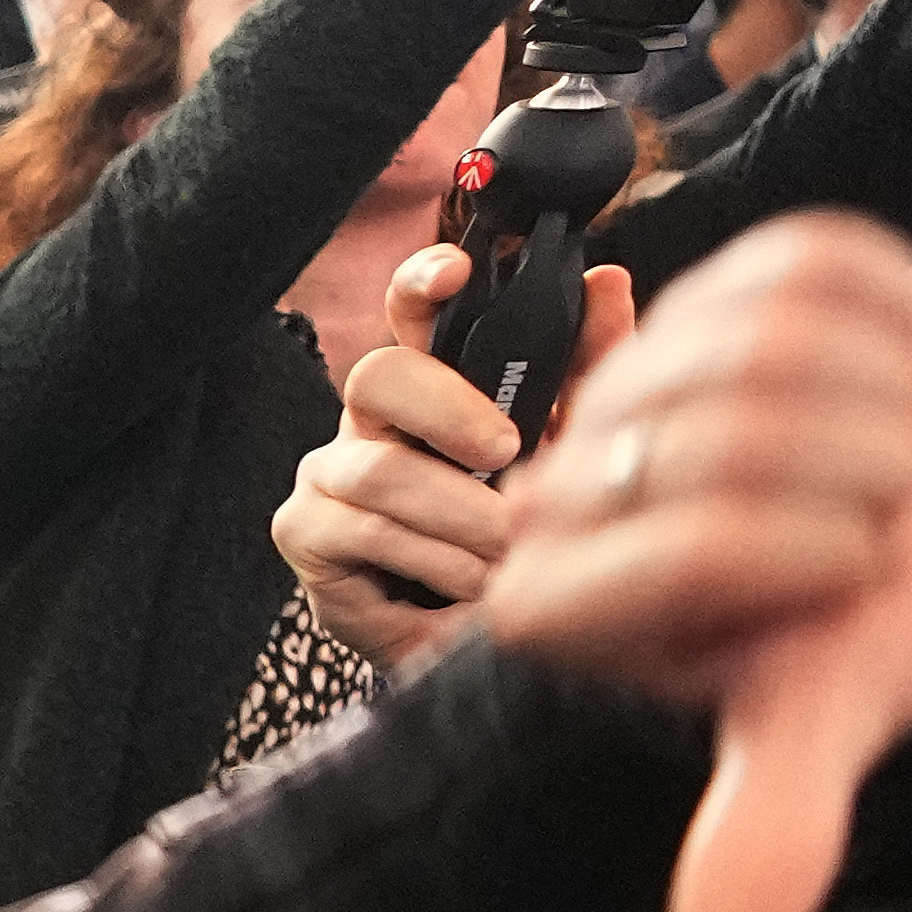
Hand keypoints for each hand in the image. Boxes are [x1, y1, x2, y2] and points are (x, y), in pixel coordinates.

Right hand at [276, 240, 637, 669]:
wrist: (480, 639)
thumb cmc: (520, 540)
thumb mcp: (570, 456)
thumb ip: (589, 372)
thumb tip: (607, 282)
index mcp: (433, 388)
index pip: (410, 314)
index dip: (423, 284)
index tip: (459, 271)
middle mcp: (368, 420)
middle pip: (377, 376)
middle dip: (449, 410)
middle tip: (507, 451)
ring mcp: (327, 474)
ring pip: (382, 471)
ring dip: (461, 519)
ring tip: (505, 557)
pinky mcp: (305, 533)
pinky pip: (364, 530)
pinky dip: (430, 560)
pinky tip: (464, 585)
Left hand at [476, 215, 911, 911]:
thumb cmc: (867, 623)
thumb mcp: (823, 715)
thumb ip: (767, 814)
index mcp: (556, 606)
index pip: (698, 540)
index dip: (820, 554)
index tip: (848, 578)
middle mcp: (557, 494)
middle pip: (737, 434)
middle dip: (853, 478)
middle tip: (869, 512)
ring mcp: (622, 382)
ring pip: (772, 339)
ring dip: (873, 395)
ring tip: (866, 445)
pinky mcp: (708, 283)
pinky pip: (823, 266)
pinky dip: (887, 312)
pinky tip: (870, 365)